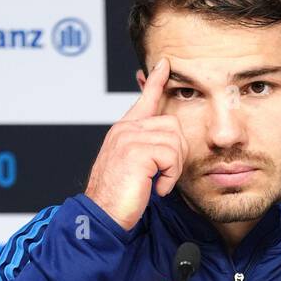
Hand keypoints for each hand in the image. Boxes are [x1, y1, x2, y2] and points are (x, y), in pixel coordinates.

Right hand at [84, 56, 188, 230]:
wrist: (102, 216)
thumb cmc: (119, 197)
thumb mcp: (132, 167)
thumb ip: (146, 149)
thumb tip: (167, 143)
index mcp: (124, 130)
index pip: (144, 99)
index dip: (155, 81)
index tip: (165, 65)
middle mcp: (125, 129)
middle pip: (173, 124)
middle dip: (177, 154)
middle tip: (163, 175)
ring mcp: (129, 138)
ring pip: (175, 141)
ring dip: (173, 168)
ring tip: (156, 183)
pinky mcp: (137, 152)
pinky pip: (172, 156)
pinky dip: (169, 177)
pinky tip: (155, 189)